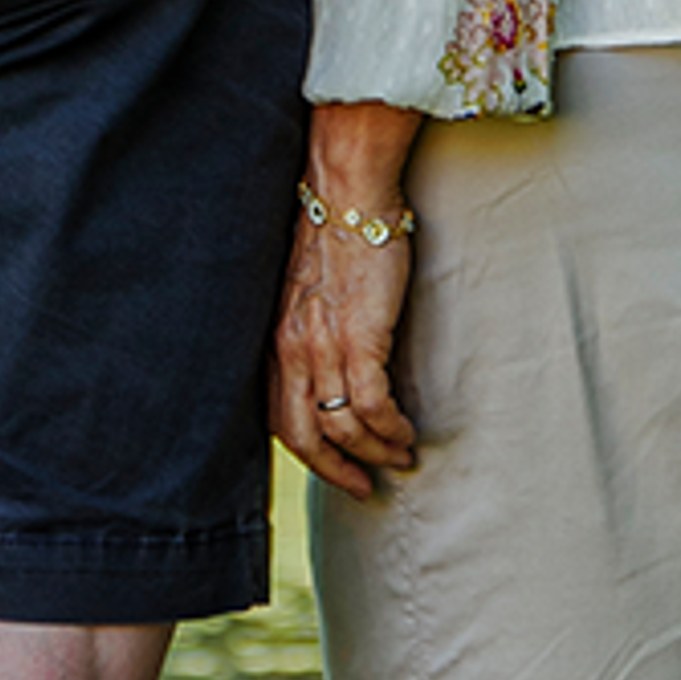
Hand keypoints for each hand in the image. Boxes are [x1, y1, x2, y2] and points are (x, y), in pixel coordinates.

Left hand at [275, 205, 417, 497]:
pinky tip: (406, 433)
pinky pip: (371, 404)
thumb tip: (324, 364)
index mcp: (274, 341)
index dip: (305, 452)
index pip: (277, 417)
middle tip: (362, 486)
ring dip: (375, 451)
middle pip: (303, 436)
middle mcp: (290, 350)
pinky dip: (389, 428)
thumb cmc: (333, 235)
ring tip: (399, 456)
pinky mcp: (359, 338)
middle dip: (334, 470)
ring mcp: (323, 346)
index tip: (331, 467)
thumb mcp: (302, 294)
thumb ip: (305, 332)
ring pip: (343, 427)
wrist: (347, 193)